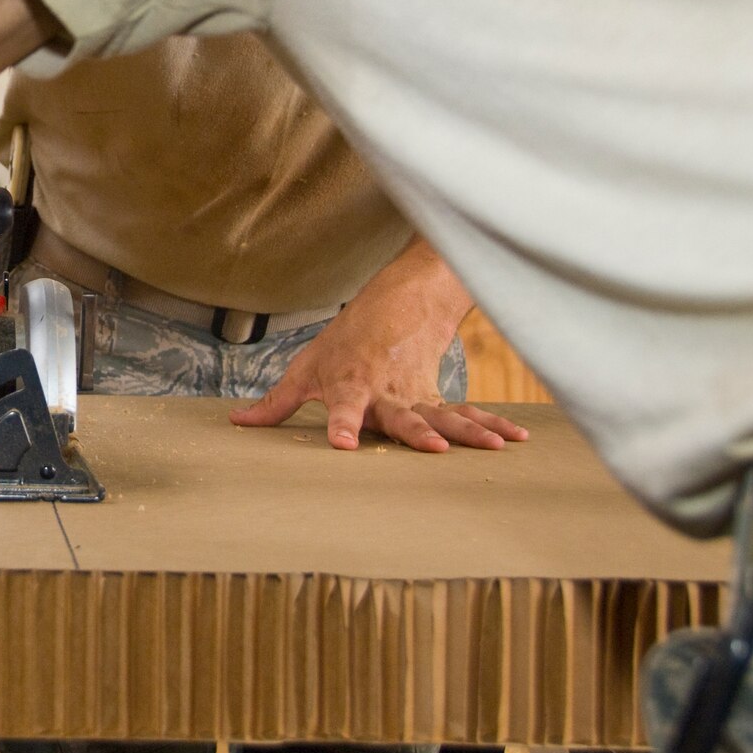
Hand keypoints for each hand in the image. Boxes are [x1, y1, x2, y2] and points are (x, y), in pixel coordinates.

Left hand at [229, 239, 527, 452]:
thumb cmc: (344, 342)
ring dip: (469, 431)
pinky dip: (491, 425)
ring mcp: (417, 394)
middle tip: (434, 449)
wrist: (399, 302)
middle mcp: (386, 392)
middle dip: (417, 432)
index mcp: (350, 385)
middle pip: (402, 415)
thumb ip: (276, 403)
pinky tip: (514, 440)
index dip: (340, 424)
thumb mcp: (305, 368)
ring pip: (443, 415)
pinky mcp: (439, 396)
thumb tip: (238, 423)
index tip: (341, 444)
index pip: (341, 407)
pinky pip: (466, 414)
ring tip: (493, 445)